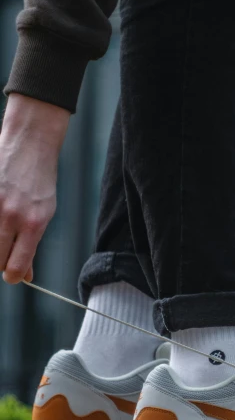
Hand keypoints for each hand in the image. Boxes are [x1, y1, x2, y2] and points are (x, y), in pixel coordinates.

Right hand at [0, 93, 69, 283]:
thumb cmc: (39, 180)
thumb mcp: (45, 213)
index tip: (14, 274)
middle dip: (1, 261)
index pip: (16, 267)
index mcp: (33, 224)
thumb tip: (26, 276)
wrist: (29, 144)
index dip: (14, 276)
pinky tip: (1, 214)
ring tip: (4, 229)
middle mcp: (10, 216)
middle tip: (7, 250)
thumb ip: (32, 245)